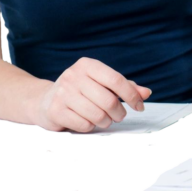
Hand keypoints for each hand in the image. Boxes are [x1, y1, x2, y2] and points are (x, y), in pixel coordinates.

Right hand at [32, 57, 151, 132]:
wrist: (44, 100)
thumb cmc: (80, 91)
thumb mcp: (101, 83)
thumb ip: (124, 87)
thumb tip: (146, 93)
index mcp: (87, 65)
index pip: (116, 80)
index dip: (132, 95)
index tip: (139, 106)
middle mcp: (73, 76)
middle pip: (108, 100)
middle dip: (119, 112)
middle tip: (120, 116)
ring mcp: (62, 93)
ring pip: (97, 114)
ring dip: (106, 121)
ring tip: (105, 120)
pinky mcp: (55, 110)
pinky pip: (84, 125)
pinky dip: (90, 127)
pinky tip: (87, 122)